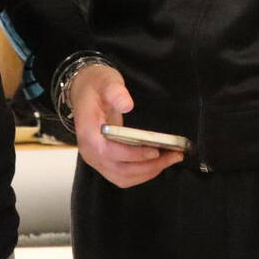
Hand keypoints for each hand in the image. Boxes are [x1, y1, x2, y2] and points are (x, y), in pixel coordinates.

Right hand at [70, 62, 180, 188]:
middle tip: (174, 155)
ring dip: (149, 172)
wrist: (84, 90)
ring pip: (123, 177)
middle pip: (120, 170)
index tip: (155, 150)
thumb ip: (116, 92)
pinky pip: (123, 176)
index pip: (108, 151)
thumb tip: (127, 105)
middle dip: (149, 166)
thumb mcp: (106, 81)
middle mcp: (90, 151)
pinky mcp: (104, 162)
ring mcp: (96, 159)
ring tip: (170, 159)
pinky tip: (157, 163)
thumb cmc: (96, 86)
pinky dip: (142, 173)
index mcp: (87, 133)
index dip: (132, 154)